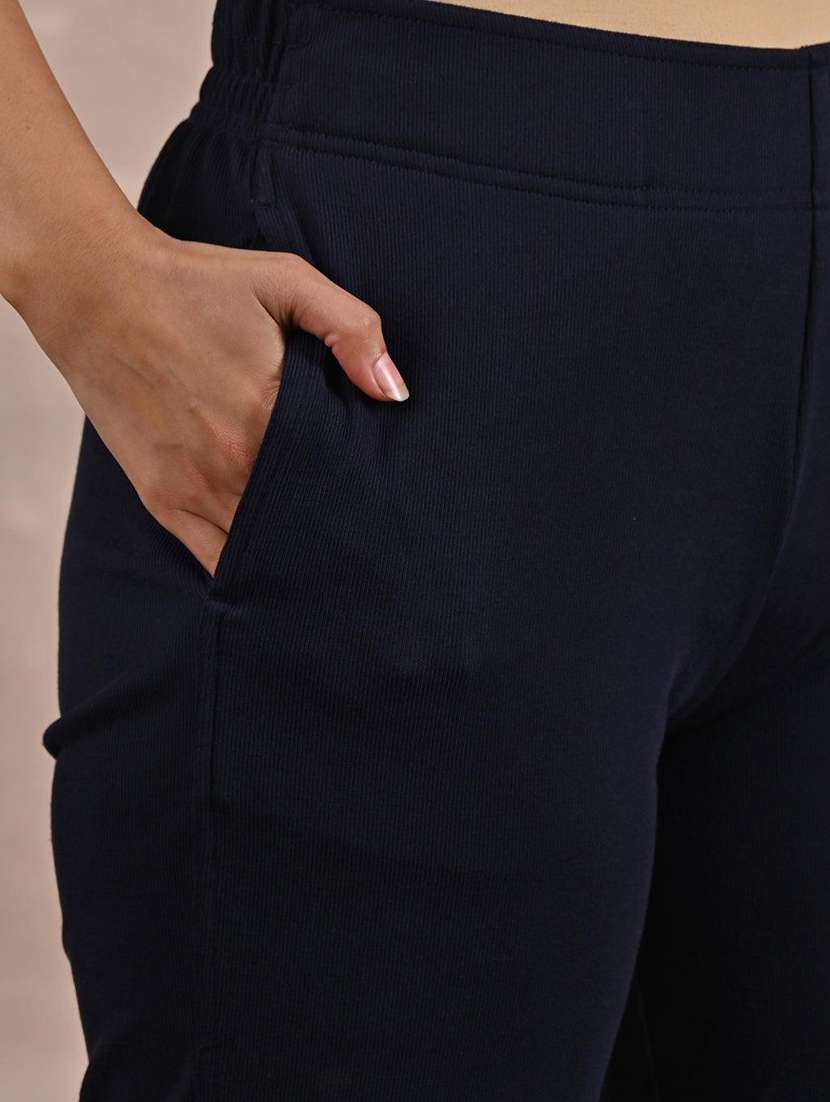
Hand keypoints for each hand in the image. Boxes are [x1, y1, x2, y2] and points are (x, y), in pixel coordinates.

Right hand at [16, 215, 408, 577]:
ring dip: (292, 550)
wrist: (93, 289)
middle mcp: (231, 467)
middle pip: (303, 522)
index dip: (362, 494)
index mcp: (268, 419)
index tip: (381, 498)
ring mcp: (192, 490)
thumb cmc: (191, 282)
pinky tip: (271, 562)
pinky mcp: (160, 498)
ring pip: (261, 548)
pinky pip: (214, 557)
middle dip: (333, 528)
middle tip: (363, 533)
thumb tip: (394, 392)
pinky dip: (245, 563)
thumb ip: (351, 328)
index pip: (337, 483)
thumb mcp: (284, 280)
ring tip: (323, 551)